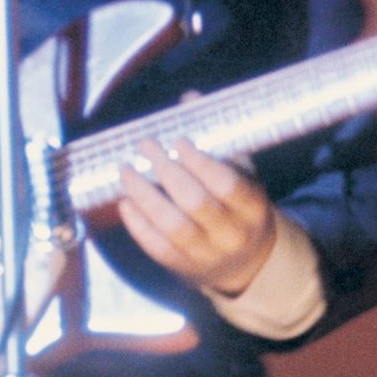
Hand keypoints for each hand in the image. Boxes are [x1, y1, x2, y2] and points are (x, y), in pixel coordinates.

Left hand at [118, 138, 277, 296]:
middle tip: (145, 145)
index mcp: (252, 208)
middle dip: (166, 170)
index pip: (227, 184)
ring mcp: (207, 254)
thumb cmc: (237, 206)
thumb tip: (185, 110)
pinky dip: (137, 223)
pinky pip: (156, 246)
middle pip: (195, 202)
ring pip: (172, 226)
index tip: (178, 142)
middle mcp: (232, 234)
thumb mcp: (244, 178)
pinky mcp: (183, 266)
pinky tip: (125, 201)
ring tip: (126, 171)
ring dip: (144, 195)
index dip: (199, 162)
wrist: (245, 261)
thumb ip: (219, 150)